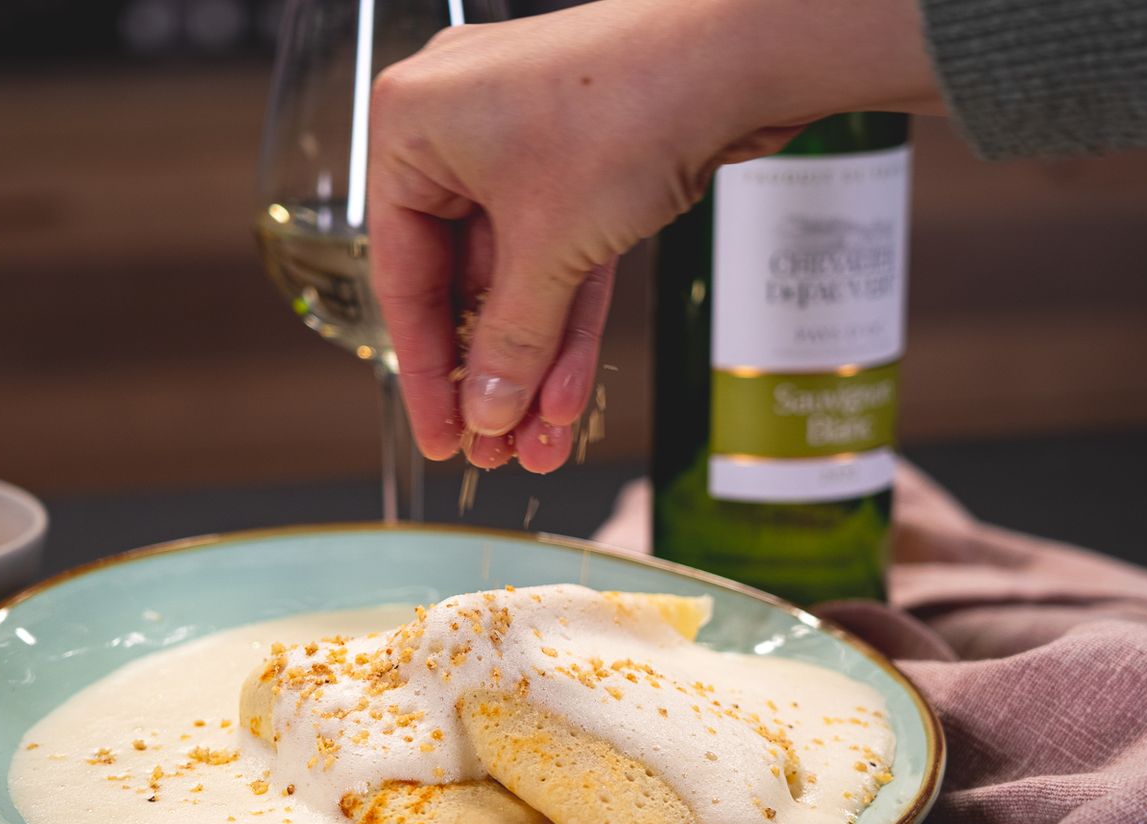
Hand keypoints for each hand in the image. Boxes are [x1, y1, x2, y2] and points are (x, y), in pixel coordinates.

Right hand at [368, 0, 939, 471]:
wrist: (744, 51)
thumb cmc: (629, 107)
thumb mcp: (551, 247)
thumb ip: (511, 338)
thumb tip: (486, 409)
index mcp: (414, 125)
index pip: (402, 270)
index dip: (424, 366)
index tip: (441, 432)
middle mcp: (461, 128)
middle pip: (462, 280)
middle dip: (489, 373)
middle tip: (491, 448)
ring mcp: (528, 142)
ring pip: (521, 277)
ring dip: (532, 360)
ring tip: (535, 441)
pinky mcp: (585, 160)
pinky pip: (564, 255)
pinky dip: (570, 319)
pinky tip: (568, 392)